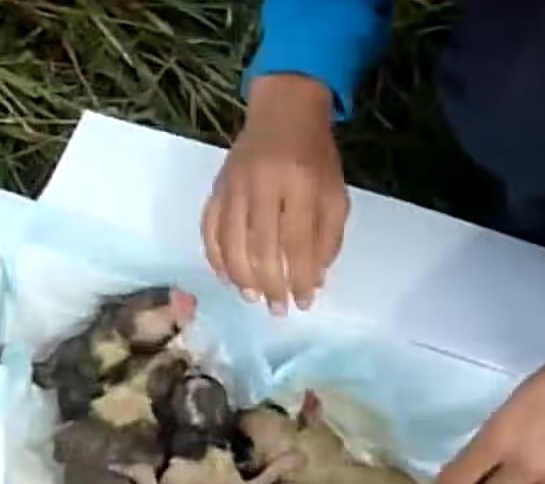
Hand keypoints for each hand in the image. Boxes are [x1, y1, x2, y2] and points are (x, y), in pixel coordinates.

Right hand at [202, 73, 348, 314]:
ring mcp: (233, 185)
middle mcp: (261, 183)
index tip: (305, 302)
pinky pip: (209, 229)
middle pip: (260, 246)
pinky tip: (227, 277)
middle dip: (270, 285)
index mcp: (299, 182)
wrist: (283, 113)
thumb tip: (312, 282)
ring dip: (241, 277)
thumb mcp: (336, 193)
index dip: (299, 277)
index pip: (297, 241)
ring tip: (253, 298)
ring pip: (230, 241)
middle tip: (278, 309)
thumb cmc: (315, 158)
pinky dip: (216, 258)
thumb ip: (328, 238)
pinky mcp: (215, 187)